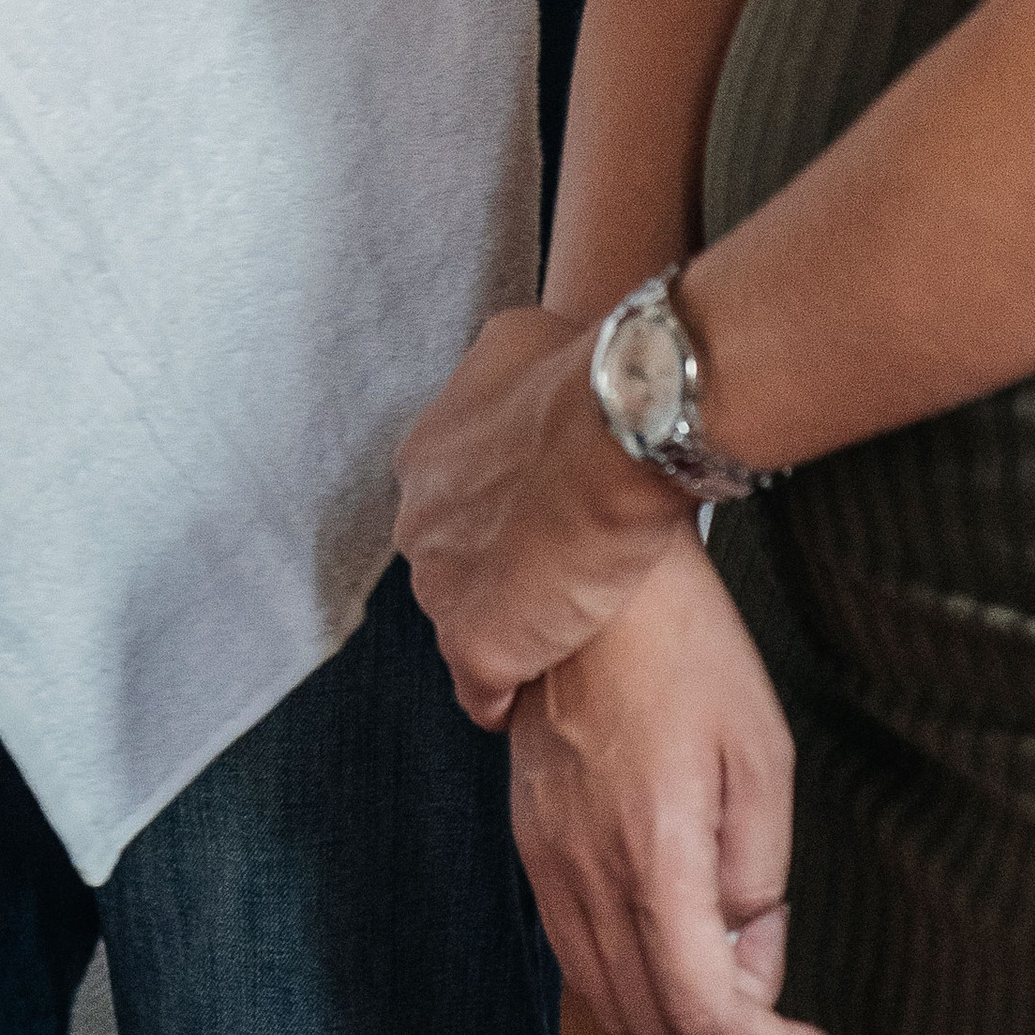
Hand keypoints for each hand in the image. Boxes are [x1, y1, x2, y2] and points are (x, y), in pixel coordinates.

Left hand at [395, 306, 687, 724]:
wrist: (615, 430)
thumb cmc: (581, 383)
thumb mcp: (524, 342)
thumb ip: (505, 374)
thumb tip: (522, 371)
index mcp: (426, 456)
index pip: (454, 503)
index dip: (503, 516)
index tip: (538, 520)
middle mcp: (420, 518)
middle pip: (454, 562)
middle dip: (501, 569)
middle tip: (557, 574)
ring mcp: (441, 584)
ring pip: (467, 621)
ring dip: (510, 626)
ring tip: (563, 629)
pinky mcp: (476, 643)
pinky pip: (482, 689)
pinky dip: (508, 692)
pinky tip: (539, 688)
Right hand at [512, 540, 839, 1034]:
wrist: (584, 577)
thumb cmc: (683, 646)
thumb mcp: (761, 751)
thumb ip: (761, 868)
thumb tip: (748, 943)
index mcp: (653, 851)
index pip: (704, 1009)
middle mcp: (586, 870)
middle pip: (653, 1019)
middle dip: (725, 1012)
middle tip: (764, 941)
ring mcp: (546, 856)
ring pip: (604, 993)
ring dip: (669, 994)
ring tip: (717, 923)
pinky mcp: (527, 836)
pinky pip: (570, 944)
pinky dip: (622, 962)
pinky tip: (662, 908)